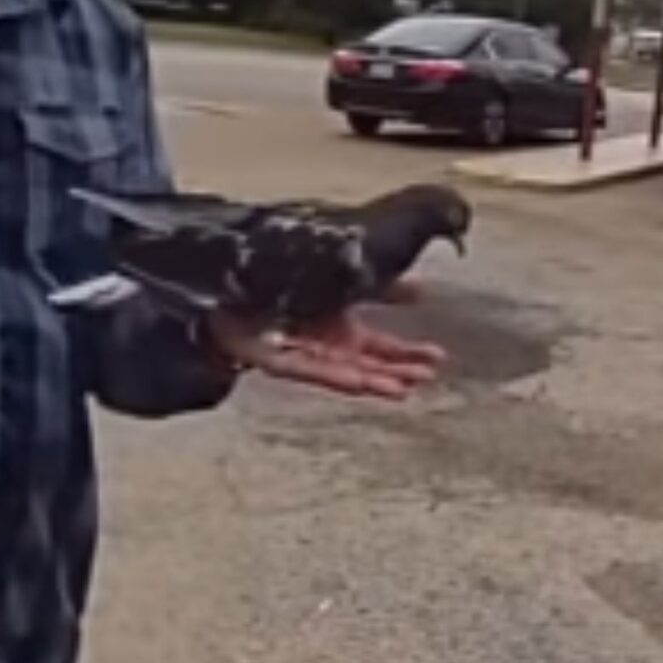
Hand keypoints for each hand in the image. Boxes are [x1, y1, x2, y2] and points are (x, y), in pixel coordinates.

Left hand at [209, 286, 444, 400]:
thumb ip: (382, 287)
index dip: (407, 354)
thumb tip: (423, 291)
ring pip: (342, 372)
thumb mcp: (341, 277)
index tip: (436, 358)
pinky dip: (334, 375)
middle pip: (365, 363)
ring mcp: (299, 351)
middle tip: (426, 377)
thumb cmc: (278, 275)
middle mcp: (321, 343)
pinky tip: (359, 381)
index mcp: (336, 325)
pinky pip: (307, 369)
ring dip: (373, 380)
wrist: (225, 275)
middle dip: (396, 370)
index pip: (379, 346)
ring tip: (402, 387)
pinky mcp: (274, 356)